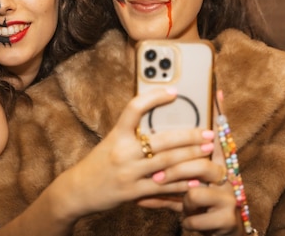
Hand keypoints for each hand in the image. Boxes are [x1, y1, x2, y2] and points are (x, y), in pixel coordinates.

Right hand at [59, 87, 214, 216]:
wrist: (77, 190)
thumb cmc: (98, 163)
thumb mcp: (111, 142)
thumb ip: (131, 133)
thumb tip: (158, 122)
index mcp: (116, 135)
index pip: (135, 108)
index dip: (154, 98)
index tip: (174, 92)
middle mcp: (123, 152)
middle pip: (162, 140)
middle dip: (189, 136)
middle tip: (208, 132)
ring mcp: (128, 173)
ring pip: (167, 163)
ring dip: (191, 156)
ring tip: (207, 151)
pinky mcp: (133, 192)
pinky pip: (162, 186)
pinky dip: (181, 182)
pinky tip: (195, 178)